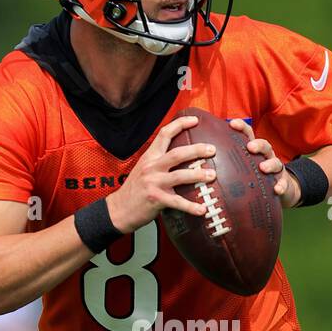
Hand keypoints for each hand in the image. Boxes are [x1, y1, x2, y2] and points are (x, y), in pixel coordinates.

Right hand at [107, 114, 218, 233]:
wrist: (119, 209)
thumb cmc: (135, 190)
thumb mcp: (144, 169)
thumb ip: (160, 162)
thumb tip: (183, 156)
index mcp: (150, 157)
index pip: (165, 134)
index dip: (180, 124)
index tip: (195, 120)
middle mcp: (151, 167)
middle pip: (177, 154)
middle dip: (197, 150)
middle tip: (212, 149)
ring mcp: (153, 183)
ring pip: (180, 176)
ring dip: (198, 175)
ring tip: (212, 175)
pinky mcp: (156, 199)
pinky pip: (177, 202)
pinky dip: (191, 207)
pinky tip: (202, 210)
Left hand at [228, 119, 300, 208]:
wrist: (278, 189)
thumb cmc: (252, 176)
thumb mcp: (240, 167)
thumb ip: (225, 162)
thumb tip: (197, 161)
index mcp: (253, 150)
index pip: (247, 134)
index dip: (241, 127)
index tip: (231, 123)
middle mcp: (265, 156)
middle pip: (264, 145)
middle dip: (257, 144)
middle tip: (249, 147)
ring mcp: (275, 169)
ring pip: (275, 162)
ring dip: (270, 164)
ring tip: (263, 168)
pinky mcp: (283, 182)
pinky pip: (283, 183)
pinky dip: (281, 185)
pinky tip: (277, 189)